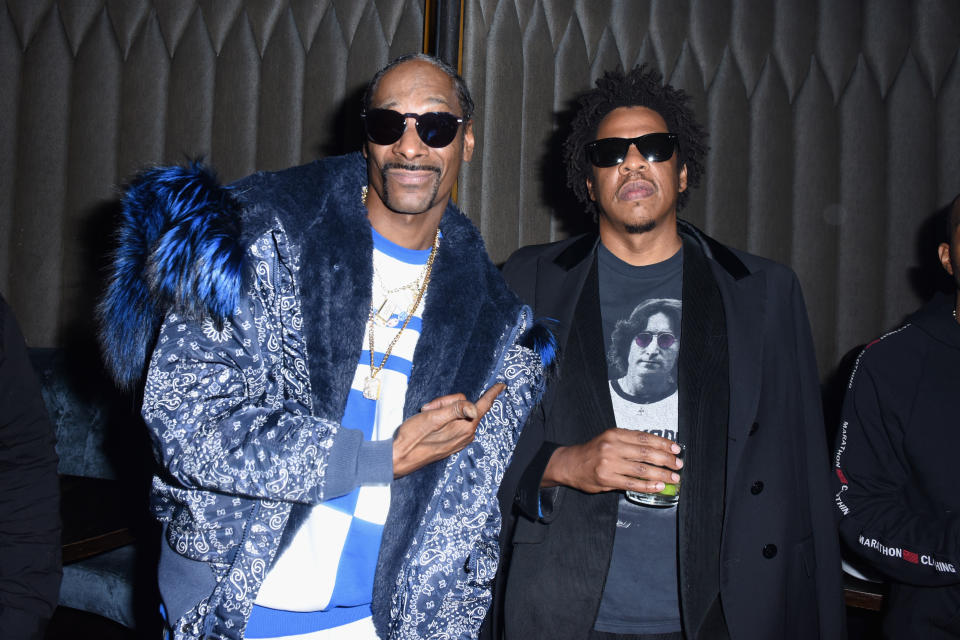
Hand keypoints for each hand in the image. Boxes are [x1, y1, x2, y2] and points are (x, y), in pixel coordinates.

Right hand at [392, 383, 505, 477]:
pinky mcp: (451, 443)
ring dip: (442, 410)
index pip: (482, 406)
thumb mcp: (433, 417)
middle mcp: (465, 435)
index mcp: (464, 427)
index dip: (492, 394)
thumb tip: (474, 408)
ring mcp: (458, 440)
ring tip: (426, 415)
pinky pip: (453, 423)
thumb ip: (455, 409)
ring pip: (458, 414)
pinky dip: (442, 419)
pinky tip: (429, 423)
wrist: (400, 457)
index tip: (501, 386)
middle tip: (429, 408)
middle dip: (447, 402)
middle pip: (465, 406)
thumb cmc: (414, 436)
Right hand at [542, 428, 681, 493]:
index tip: (676, 449)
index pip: (644, 437)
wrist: (569, 464)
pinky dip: (648, 485)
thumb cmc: (592, 452)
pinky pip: (632, 483)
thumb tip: (655, 451)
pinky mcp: (607, 479)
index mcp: (615, 434)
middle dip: (666, 459)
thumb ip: (628, 444)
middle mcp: (612, 446)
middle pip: (646, 452)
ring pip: (642, 468)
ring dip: (661, 474)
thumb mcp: (608, 439)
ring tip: (673, 477)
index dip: (663, 443)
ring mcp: (609, 463)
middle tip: (678, 464)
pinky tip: (658, 486)